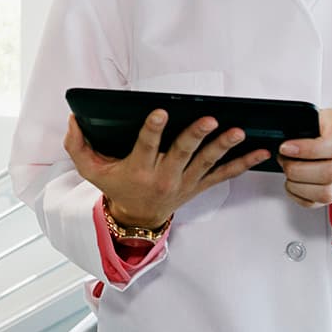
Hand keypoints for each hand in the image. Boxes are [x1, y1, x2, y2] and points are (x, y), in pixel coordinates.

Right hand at [64, 109, 270, 227]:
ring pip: (207, 163)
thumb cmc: (116, 187)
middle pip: (182, 153)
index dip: (153, 129)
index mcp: (139, 169)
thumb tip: (73, 119)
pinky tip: (259, 152)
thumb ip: (78, 146)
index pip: (146, 146)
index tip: (160, 112)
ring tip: (237, 131)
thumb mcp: (91, 171)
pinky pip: (224, 175)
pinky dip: (243, 163)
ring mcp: (185, 181)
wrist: (137, 219)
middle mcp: (164, 176)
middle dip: (196, 135)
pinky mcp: (200, 185)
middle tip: (210, 119)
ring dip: (224, 146)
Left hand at [277, 108, 331, 220]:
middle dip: (298, 169)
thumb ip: (304, 121)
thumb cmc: (331, 127)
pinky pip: (319, 203)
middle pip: (329, 172)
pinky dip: (300, 197)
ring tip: (287, 172)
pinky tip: (291, 184)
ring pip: (326, 193)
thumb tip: (279, 131)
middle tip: (282, 159)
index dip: (306, 149)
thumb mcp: (320, 114)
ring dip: (298, 185)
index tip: (284, 147)